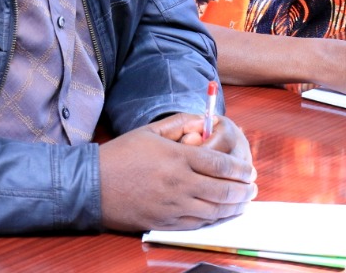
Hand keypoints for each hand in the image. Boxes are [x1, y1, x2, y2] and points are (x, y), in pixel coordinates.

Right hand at [99, 114, 257, 230]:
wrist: (92, 185)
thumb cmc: (121, 155)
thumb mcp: (150, 130)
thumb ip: (179, 123)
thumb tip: (203, 121)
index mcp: (177, 158)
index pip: (220, 165)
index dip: (240, 169)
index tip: (250, 170)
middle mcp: (179, 184)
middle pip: (222, 190)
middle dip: (243, 190)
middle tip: (253, 188)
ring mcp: (172, 206)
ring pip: (213, 211)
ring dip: (234, 207)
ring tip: (244, 202)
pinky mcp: (164, 222)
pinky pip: (197, 224)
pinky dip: (214, 219)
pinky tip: (221, 214)